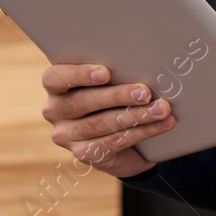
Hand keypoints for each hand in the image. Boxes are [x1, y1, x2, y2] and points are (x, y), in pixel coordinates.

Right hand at [40, 62, 175, 177]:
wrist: (119, 138)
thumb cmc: (112, 97)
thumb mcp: (107, 82)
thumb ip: (112, 73)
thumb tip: (141, 62)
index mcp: (55, 86)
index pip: (55, 77)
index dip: (79, 74)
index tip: (105, 73)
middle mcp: (54, 111)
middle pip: (83, 102)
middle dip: (118, 96)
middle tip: (145, 92)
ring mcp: (67, 135)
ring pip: (101, 124)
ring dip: (136, 116)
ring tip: (161, 109)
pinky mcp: (84, 154)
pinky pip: (114, 142)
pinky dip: (141, 132)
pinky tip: (160, 125)